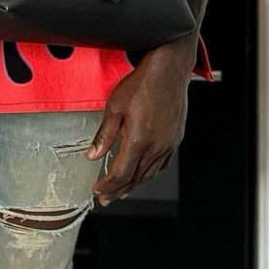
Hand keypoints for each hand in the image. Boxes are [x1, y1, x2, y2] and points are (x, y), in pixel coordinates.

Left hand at [85, 38, 196, 205]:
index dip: (108, 186)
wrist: (170, 69)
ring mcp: (169, 143)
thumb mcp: (115, 106)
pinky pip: (162, 163)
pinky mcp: (176, 138)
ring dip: (134, 185)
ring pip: (150, 173)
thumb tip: (93, 155)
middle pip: (136, 178)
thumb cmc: (143, 83)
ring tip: (121, 192)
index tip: (98, 191)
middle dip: (118, 191)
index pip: (122, 173)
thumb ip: (104, 135)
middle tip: (106, 199)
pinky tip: (143, 174)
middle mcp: (157, 145)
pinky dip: (149, 173)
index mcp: (139, 139)